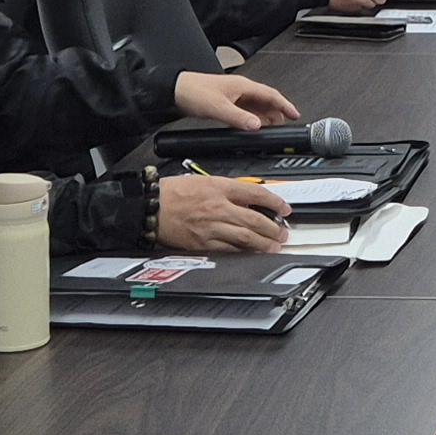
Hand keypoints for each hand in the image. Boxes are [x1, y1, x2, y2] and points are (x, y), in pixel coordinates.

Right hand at [156, 173, 292, 253]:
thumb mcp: (204, 180)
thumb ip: (227, 189)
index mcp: (219, 188)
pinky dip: (244, 252)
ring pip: (245, 237)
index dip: (275, 202)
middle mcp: (218, 207)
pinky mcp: (203, 243)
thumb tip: (249, 198)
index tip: (284, 208)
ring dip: (264, 243)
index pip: (255, 194)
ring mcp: (211, 227)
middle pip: (255, 219)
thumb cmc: (173, 192)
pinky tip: (253, 253)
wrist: (150, 207)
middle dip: (274, 228)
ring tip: (274, 245)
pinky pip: (229, 249)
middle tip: (283, 232)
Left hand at [171, 69, 296, 127]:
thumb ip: (239, 118)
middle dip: (278, 113)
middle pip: (266, 101)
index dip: (285, 105)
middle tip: (285, 125)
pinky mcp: (226, 102)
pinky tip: (252, 126)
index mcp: (243, 86)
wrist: (174, 91)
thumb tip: (257, 126)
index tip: (295, 114)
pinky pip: (246, 110)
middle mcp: (240, 90)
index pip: (271, 95)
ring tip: (272, 128)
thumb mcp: (218, 108)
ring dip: (265, 117)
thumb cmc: (193, 92)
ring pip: (256, 106)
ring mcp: (233, 96)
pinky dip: (253, 119)